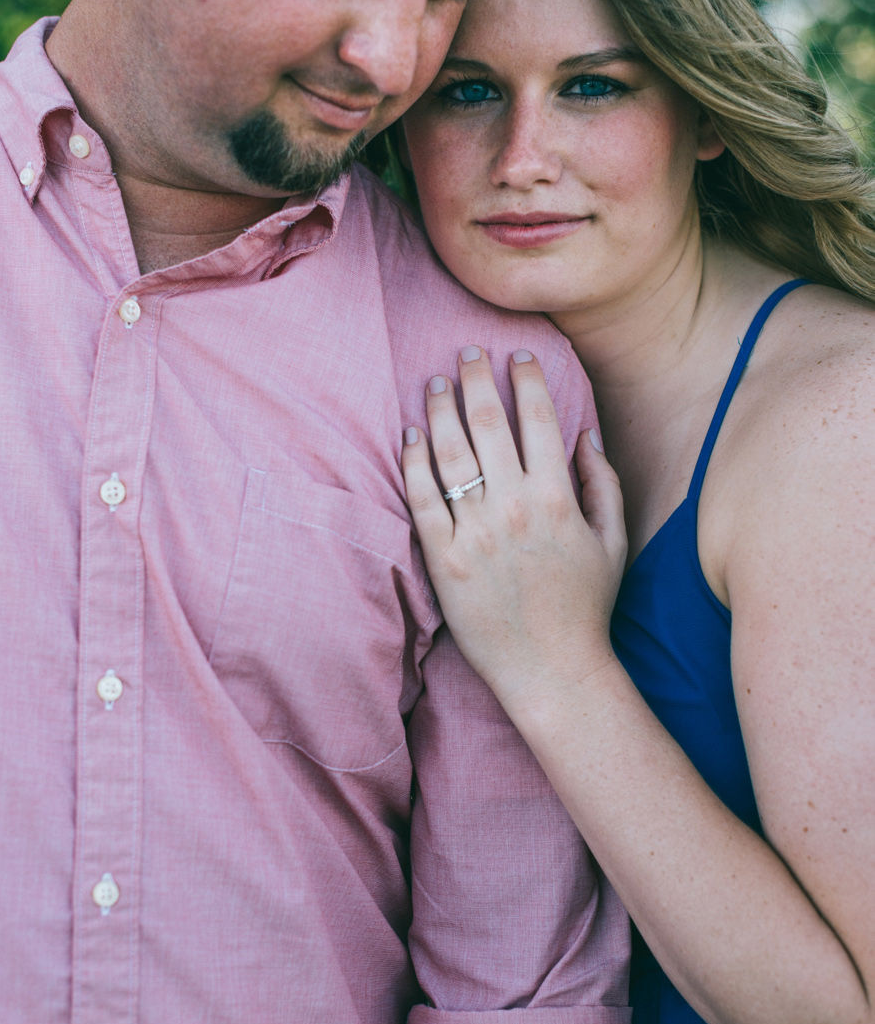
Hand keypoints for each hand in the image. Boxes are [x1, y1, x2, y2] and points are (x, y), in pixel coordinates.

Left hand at [401, 346, 626, 713]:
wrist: (552, 670)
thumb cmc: (586, 608)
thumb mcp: (613, 542)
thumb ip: (602, 483)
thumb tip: (586, 433)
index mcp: (558, 497)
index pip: (538, 419)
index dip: (526, 378)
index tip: (516, 354)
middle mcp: (514, 507)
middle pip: (488, 423)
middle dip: (476, 378)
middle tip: (466, 352)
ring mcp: (475, 532)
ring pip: (450, 453)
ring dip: (441, 410)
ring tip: (435, 384)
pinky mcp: (444, 559)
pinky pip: (422, 499)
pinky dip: (414, 461)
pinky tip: (410, 435)